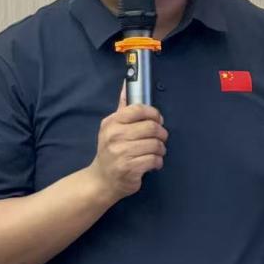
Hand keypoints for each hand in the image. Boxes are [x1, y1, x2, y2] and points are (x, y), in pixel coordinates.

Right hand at [88, 84, 167, 201]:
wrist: (102, 180)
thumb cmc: (110, 151)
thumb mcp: (112, 127)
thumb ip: (122, 107)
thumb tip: (126, 83)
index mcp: (111, 123)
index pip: (138, 109)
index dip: (153, 113)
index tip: (157, 119)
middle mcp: (114, 136)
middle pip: (151, 127)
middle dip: (161, 133)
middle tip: (160, 138)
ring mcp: (121, 153)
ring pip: (155, 144)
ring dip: (161, 149)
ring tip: (156, 152)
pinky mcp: (130, 168)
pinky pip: (154, 160)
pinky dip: (158, 162)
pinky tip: (153, 163)